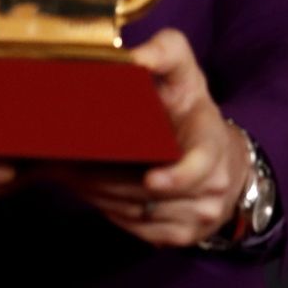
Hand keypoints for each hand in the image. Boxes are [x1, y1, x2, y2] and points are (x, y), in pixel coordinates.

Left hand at [58, 28, 250, 246]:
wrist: (222, 159)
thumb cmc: (191, 109)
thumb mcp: (185, 73)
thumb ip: (166, 51)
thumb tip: (136, 56)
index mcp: (212, 143)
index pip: (201, 166)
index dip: (176, 177)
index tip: (151, 179)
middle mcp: (212, 185)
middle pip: (152, 194)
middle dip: (106, 180)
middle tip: (65, 163)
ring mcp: (198, 215)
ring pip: (137, 212)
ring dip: (98, 195)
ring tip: (65, 172)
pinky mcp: (181, 235)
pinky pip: (136, 228)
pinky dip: (107, 209)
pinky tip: (85, 189)